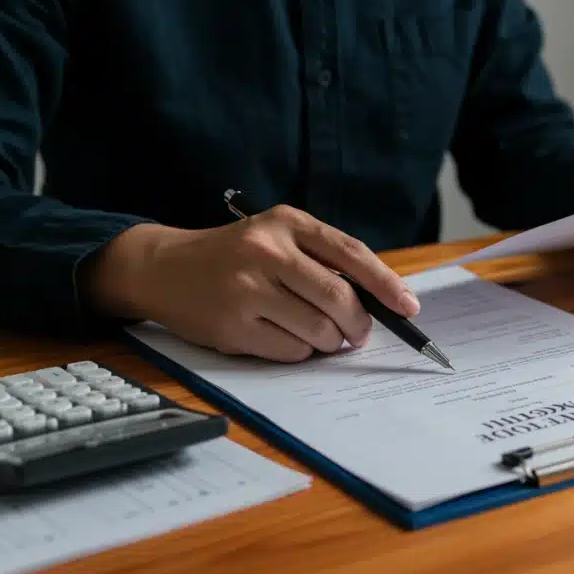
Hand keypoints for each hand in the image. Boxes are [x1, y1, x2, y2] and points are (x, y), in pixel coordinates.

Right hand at [83, 206, 418, 361]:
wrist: (164, 268)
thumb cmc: (236, 255)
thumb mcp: (278, 236)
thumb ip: (324, 259)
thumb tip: (382, 300)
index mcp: (287, 222)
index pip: (352, 254)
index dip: (386, 285)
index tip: (409, 308)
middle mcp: (267, 252)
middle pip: (339, 299)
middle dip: (359, 325)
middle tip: (359, 334)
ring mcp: (246, 290)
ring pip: (319, 330)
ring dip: (329, 341)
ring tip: (319, 334)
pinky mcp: (232, 326)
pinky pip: (291, 351)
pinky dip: (300, 351)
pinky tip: (286, 337)